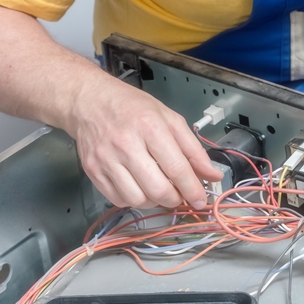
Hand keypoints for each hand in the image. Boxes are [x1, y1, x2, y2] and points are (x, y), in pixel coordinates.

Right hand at [65, 72, 221, 209]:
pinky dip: (134, 200)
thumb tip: (213, 175)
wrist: (89, 102)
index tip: (200, 200)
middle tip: (181, 196)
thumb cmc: (133, 108)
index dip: (192, 189)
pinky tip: (140, 188)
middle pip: (157, 189)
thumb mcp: (170, 119)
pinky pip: (118, 199)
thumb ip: (193, 149)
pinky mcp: (92, 171)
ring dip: (155, 202)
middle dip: (175, 199)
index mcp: (150, 128)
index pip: (177, 168)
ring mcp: (106, 160)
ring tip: (161, 191)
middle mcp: (126, 145)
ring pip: (137, 199)